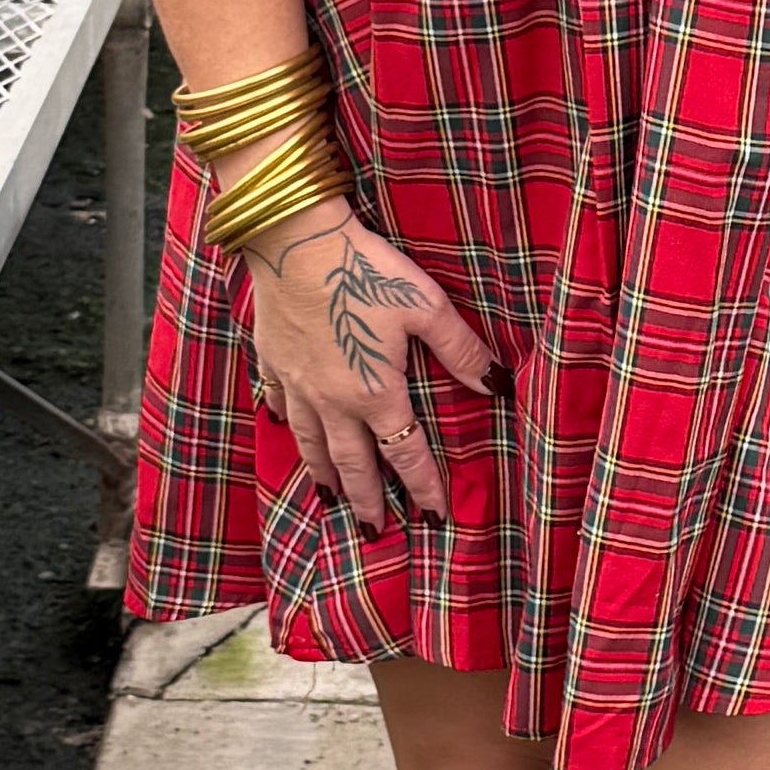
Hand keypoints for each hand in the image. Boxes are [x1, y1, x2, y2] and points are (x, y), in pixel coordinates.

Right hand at [242, 201, 499, 522]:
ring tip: (333, 498)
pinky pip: (280, 404)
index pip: (405, 453)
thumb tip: (497, 383)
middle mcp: (333, 401)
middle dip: (368, 499)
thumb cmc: (364, 270)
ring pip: (311, 444)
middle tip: (375, 529)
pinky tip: (288, 430)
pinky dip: (287, 425)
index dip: (422, 486)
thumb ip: (461, 349)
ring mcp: (298, 384)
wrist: (293, 240)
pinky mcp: (272, 361)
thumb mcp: (425, 305)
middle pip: (353, 463)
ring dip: (325, 475)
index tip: (433, 515)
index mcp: (375, 393)